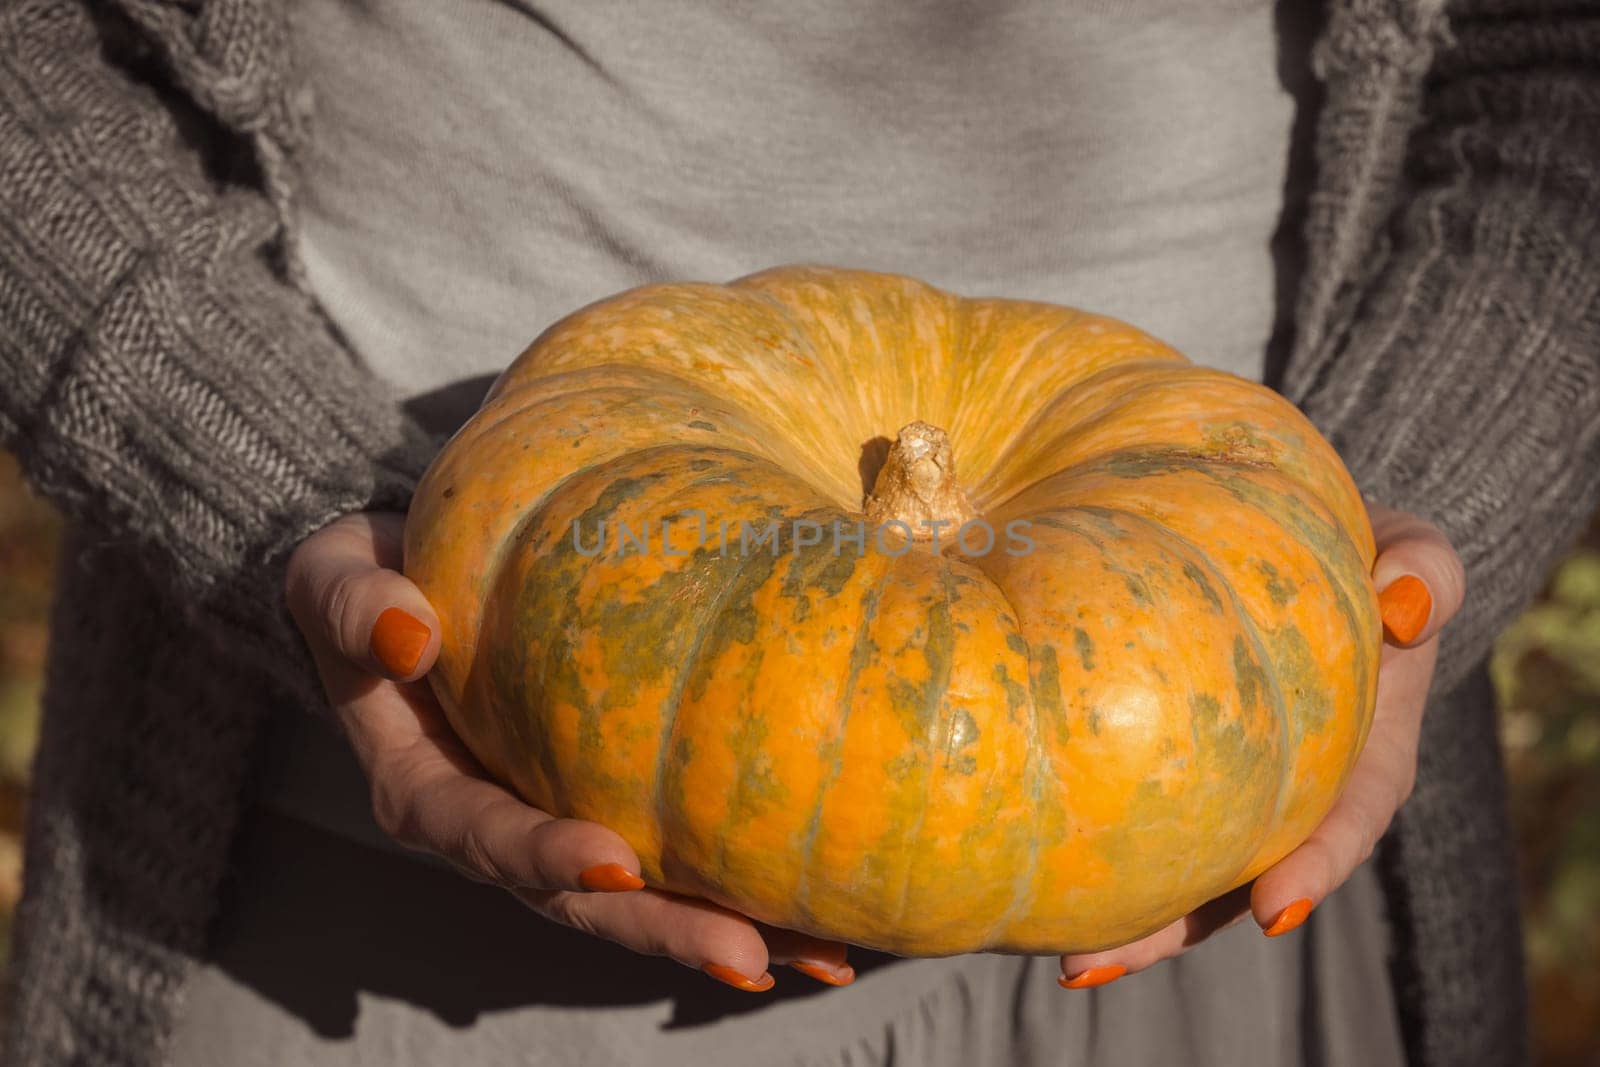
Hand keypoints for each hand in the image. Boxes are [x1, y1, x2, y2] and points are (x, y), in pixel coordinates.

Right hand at [285, 512, 852, 991]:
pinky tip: (821, 919)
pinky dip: (741, 890)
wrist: (408, 585)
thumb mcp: (333, 577)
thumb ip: (351, 606)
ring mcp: (555, 824)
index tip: (616, 864)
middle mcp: (496, 827)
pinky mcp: (605, 802)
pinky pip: (673, 853)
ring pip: (639, 897)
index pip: (485, 835)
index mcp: (426, 788)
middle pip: (579, 897)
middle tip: (746, 954)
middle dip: (661, 930)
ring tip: (817, 957)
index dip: (546, 857)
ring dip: (721, 930)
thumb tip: (408, 636)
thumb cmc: (370, 578)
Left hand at [1055, 502, 1465, 988]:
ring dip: (1124, 926)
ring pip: (1181, 876)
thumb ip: (1427, 572)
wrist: (1308, 555)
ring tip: (1064, 961)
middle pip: (1240, 884)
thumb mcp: (1414, 553)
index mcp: (1366, 758)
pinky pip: (1136, 818)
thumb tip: (1405, 607)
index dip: (1313, 869)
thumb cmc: (1367, 557)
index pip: (1344, 822)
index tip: (1272, 908)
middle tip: (1101, 963)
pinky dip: (1091, 855)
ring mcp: (1233, 798)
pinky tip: (1028, 880)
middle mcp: (1295, 799)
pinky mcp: (1173, 772)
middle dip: (1176, 931)